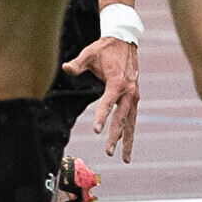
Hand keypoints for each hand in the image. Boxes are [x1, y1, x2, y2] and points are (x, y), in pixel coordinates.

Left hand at [63, 35, 141, 161]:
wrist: (124, 41)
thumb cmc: (104, 49)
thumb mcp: (89, 53)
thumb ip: (78, 63)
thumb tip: (66, 68)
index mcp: (118, 83)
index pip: (108, 103)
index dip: (101, 116)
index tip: (95, 130)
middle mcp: (129, 92)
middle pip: (122, 118)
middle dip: (115, 136)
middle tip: (108, 152)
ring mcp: (134, 96)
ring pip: (131, 122)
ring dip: (127, 140)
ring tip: (125, 159)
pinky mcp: (135, 97)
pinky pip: (132, 118)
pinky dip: (130, 131)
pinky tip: (126, 144)